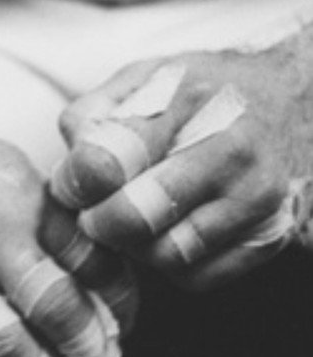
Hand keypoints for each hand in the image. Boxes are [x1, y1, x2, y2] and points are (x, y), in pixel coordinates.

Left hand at [51, 35, 312, 290]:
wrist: (297, 102)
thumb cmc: (206, 93)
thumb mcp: (146, 77)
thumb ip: (94, 115)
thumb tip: (67, 179)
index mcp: (189, 98)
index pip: (111, 159)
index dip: (76, 183)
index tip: (74, 186)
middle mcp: (231, 148)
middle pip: (134, 217)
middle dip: (101, 222)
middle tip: (98, 211)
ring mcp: (258, 196)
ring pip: (165, 256)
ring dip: (138, 247)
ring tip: (141, 217)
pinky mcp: (274, 235)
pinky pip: (198, 278)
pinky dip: (173, 265)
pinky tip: (175, 231)